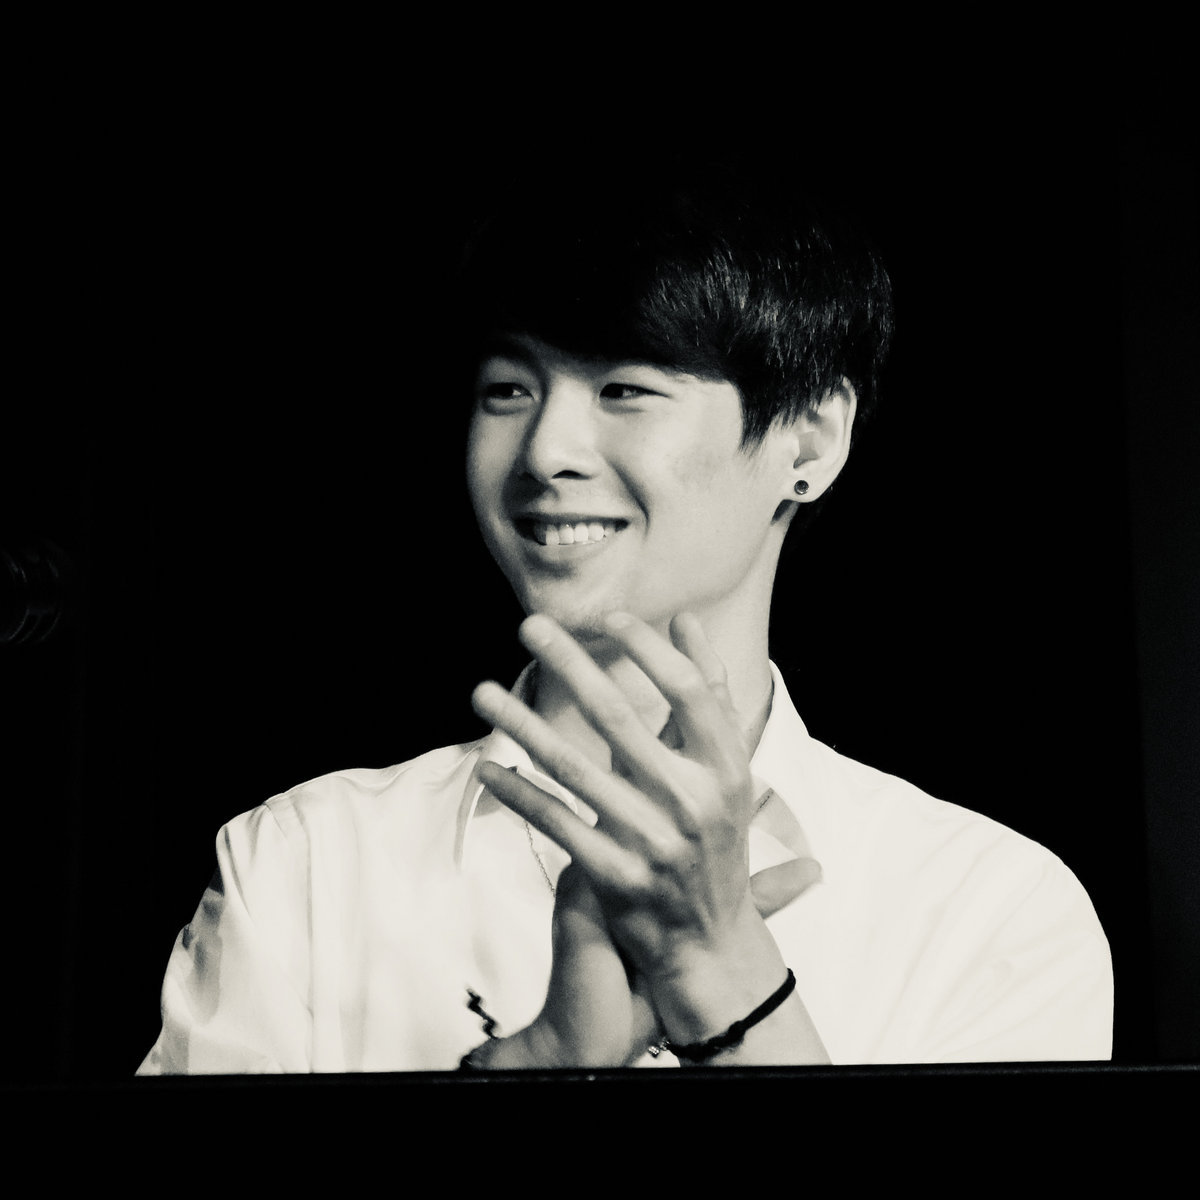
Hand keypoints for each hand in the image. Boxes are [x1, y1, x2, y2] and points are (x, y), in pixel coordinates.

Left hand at [473, 611, 825, 1060]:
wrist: (711, 942)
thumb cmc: (716, 837)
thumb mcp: (728, 770)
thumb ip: (711, 696)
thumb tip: (686, 622)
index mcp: (727, 769)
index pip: (689, 694)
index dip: (648, 652)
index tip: (607, 619)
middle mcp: (693, 801)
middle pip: (621, 719)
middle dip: (571, 666)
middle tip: (531, 625)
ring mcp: (652, 841)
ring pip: (573, 769)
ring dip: (522, 726)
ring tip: (482, 692)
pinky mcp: (615, 876)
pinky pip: (556, 824)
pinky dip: (519, 795)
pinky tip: (485, 769)